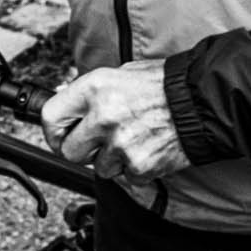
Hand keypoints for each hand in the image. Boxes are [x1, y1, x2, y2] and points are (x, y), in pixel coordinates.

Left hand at [41, 60, 190, 183]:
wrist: (200, 102)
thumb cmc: (162, 85)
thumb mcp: (119, 74)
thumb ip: (90, 93)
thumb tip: (65, 105)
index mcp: (93, 89)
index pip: (50, 118)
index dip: (52, 131)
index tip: (60, 136)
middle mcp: (103, 117)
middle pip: (70, 152)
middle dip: (81, 150)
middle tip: (96, 143)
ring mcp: (120, 144)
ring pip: (98, 168)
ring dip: (111, 160)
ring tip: (131, 139)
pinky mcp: (139, 165)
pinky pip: (125, 177)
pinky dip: (134, 168)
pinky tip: (146, 148)